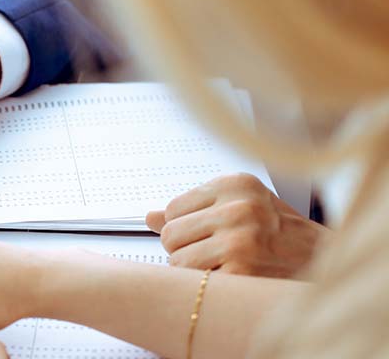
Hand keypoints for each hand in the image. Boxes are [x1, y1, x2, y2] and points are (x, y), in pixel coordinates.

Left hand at [145, 173, 328, 277]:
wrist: (322, 260)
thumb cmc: (277, 231)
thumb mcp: (239, 205)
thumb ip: (194, 208)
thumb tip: (149, 217)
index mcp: (235, 185)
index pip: (173, 209)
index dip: (182, 227)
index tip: (202, 233)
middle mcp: (238, 208)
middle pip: (170, 234)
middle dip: (182, 249)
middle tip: (209, 253)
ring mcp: (240, 240)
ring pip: (177, 260)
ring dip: (191, 270)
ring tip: (217, 266)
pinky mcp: (242, 270)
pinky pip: (195, 281)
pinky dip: (205, 285)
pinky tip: (227, 279)